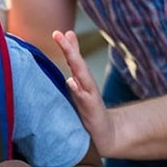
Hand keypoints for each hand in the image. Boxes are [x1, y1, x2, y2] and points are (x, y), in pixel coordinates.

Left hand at [52, 30, 116, 155]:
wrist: (107, 134)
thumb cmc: (89, 112)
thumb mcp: (80, 92)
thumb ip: (75, 77)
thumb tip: (70, 70)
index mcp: (81, 81)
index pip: (74, 60)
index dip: (67, 46)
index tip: (58, 32)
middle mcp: (86, 86)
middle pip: (77, 64)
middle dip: (69, 48)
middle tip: (60, 34)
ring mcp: (90, 97)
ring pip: (82, 77)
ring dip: (75, 62)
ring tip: (66, 48)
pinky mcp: (91, 110)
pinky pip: (84, 99)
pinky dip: (78, 90)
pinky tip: (72, 81)